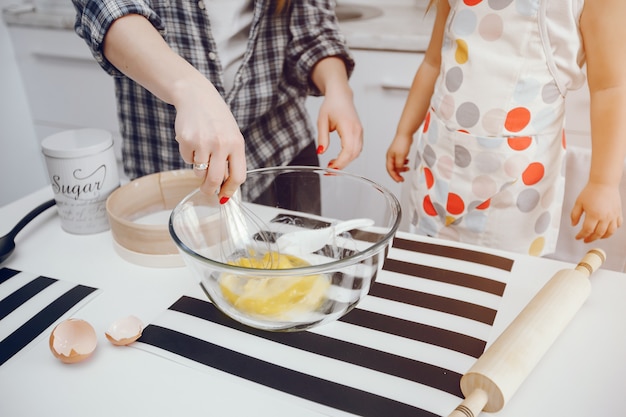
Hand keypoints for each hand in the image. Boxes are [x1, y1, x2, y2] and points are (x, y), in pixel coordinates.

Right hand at [173, 78, 246, 200]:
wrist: (196, 96)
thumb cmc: (216, 118)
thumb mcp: (231, 136)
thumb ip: (231, 159)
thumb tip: (225, 186)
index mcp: (237, 144)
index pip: (238, 176)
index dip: (230, 190)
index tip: (224, 196)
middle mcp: (221, 144)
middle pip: (216, 180)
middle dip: (210, 190)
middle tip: (207, 191)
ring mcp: (203, 142)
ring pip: (200, 172)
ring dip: (199, 169)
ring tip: (201, 152)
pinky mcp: (186, 140)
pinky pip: (187, 160)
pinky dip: (189, 156)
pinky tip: (193, 141)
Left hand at [316, 85, 362, 168]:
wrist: (341, 95)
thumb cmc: (332, 105)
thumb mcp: (322, 121)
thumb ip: (322, 138)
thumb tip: (321, 152)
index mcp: (348, 126)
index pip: (348, 150)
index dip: (340, 162)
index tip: (330, 168)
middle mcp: (357, 130)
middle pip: (353, 154)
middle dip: (342, 165)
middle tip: (329, 170)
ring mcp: (360, 132)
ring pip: (356, 153)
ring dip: (346, 162)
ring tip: (332, 164)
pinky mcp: (359, 134)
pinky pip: (357, 149)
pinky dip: (349, 156)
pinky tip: (339, 158)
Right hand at [385, 133, 411, 181]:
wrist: (405, 134)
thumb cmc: (402, 142)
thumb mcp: (401, 156)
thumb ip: (399, 164)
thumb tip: (398, 170)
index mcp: (389, 157)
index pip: (390, 170)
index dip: (394, 176)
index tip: (399, 180)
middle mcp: (391, 156)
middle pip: (393, 168)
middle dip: (397, 174)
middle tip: (402, 178)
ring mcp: (395, 154)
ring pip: (397, 164)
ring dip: (402, 168)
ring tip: (407, 169)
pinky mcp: (399, 152)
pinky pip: (400, 160)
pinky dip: (404, 163)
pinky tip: (407, 162)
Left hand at [571, 182, 622, 242]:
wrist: (604, 183)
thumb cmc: (590, 191)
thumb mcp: (578, 203)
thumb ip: (574, 215)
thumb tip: (573, 225)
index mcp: (594, 214)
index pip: (587, 230)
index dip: (581, 236)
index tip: (577, 237)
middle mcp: (605, 217)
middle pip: (598, 233)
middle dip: (590, 239)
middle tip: (585, 240)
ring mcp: (613, 216)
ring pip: (610, 232)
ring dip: (602, 237)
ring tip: (596, 237)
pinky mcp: (618, 213)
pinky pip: (618, 225)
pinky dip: (612, 230)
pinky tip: (606, 230)